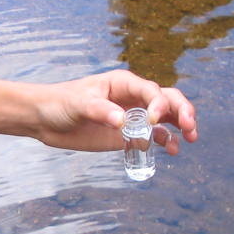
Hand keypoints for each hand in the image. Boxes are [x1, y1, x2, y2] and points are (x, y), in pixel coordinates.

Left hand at [31, 70, 197, 152]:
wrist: (45, 119)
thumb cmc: (60, 103)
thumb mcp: (79, 104)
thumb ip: (100, 111)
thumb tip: (123, 121)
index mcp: (124, 83)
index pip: (151, 91)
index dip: (158, 105)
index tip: (153, 121)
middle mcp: (133, 98)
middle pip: (167, 100)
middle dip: (182, 111)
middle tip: (189, 126)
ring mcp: (132, 117)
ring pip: (165, 119)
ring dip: (181, 126)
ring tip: (189, 138)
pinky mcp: (126, 135)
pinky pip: (152, 137)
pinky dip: (165, 142)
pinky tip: (172, 150)